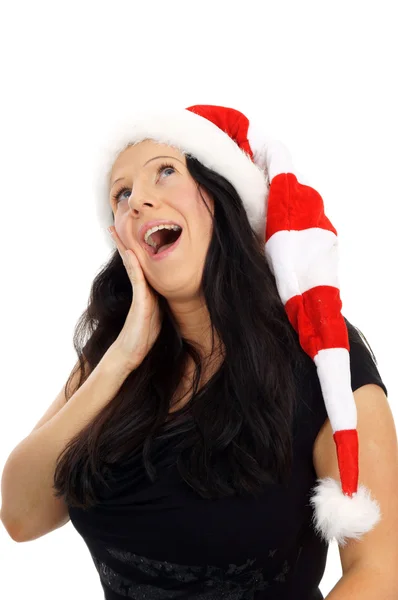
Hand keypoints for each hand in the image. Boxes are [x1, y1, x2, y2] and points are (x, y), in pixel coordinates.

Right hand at [108, 226, 161, 369]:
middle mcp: (140, 290)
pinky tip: (131, 255)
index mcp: (145, 290)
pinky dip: (135, 267)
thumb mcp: (155, 314)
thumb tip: (163, 291)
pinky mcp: (140, 304)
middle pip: (131, 262)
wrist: (130, 354)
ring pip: (132, 267)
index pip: (138, 265)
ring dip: (125, 249)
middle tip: (114, 226)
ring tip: (116, 233)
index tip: (128, 234)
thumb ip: (156, 300)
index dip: (133, 249)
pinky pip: (138, 281)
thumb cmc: (142, 337)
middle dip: (123, 244)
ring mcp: (138, 296)